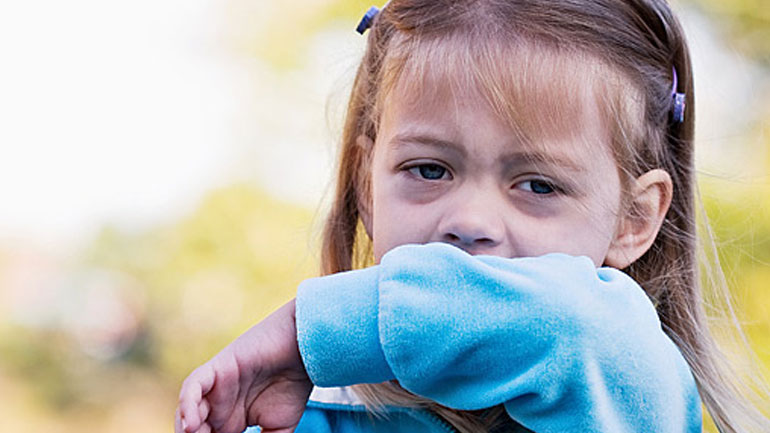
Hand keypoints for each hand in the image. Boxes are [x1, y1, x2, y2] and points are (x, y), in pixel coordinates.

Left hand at [176, 299, 312, 432]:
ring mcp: (215, 387)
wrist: (305, 351)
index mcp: (228, 421)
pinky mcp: (217, 368)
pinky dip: (188, 404)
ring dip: (187, 429)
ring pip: (187, 412)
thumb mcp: (278, 431)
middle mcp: (217, 406)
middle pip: (194, 430)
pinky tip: (192, 424)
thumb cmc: (294, 386)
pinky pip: (192, 386)